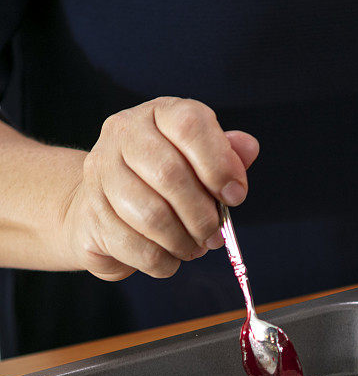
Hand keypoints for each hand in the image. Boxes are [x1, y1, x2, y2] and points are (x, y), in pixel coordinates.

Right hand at [62, 97, 258, 280]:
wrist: (100, 205)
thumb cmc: (161, 183)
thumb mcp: (198, 161)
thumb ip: (226, 155)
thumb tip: (248, 148)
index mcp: (160, 114)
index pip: (190, 125)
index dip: (220, 165)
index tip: (235, 196)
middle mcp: (124, 135)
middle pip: (170, 174)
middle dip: (202, 215)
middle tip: (213, 235)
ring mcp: (101, 172)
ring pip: (151, 215)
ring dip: (182, 241)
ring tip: (193, 247)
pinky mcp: (91, 213)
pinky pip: (135, 247)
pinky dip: (162, 261)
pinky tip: (170, 258)